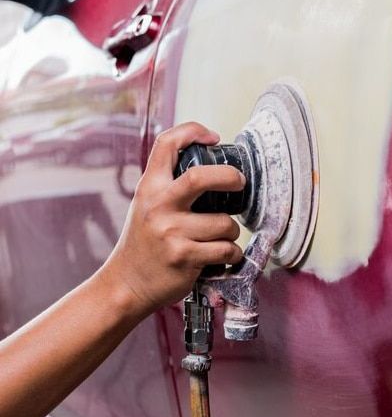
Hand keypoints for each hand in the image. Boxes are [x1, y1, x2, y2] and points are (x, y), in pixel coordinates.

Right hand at [102, 122, 244, 317]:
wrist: (125, 284)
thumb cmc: (145, 242)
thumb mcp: (147, 205)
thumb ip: (171, 186)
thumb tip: (212, 163)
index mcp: (150, 187)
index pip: (167, 144)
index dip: (193, 131)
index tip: (214, 138)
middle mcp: (158, 206)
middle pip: (199, 177)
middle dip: (230, 176)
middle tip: (240, 182)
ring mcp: (170, 232)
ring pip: (224, 223)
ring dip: (232, 232)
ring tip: (221, 238)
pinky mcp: (184, 257)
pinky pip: (226, 250)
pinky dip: (232, 254)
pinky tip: (221, 256)